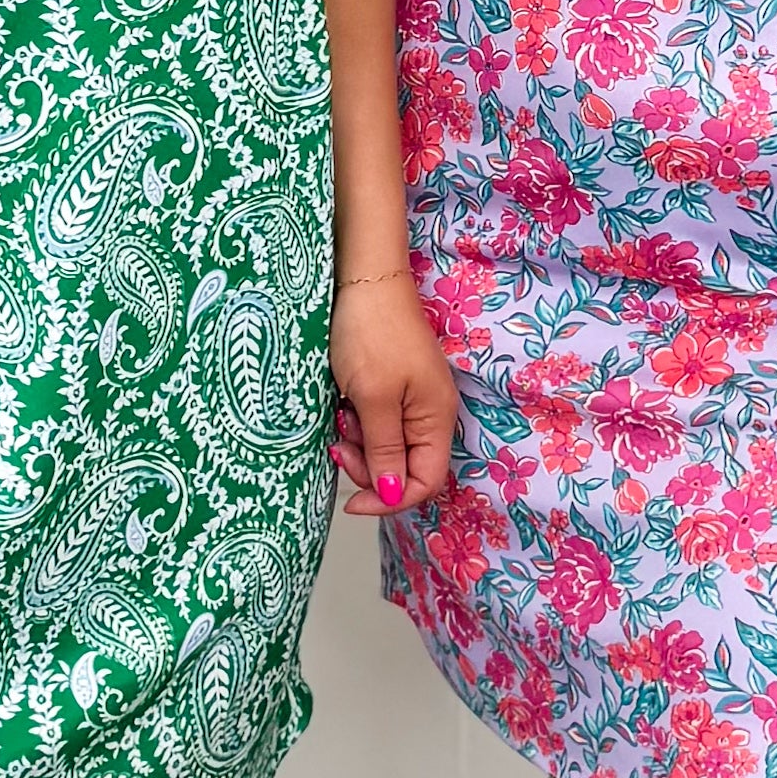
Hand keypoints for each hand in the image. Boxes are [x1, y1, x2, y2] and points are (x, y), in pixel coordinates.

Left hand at [330, 267, 459, 518]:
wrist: (365, 277)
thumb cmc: (371, 332)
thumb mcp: (373, 398)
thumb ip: (384, 450)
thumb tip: (394, 494)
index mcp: (437, 418)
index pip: (426, 482)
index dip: (391, 499)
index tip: (352, 499)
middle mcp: (431, 412)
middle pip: (405, 467)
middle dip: (369, 467)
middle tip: (340, 444)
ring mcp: (413, 398)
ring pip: (387, 446)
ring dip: (360, 442)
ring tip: (342, 414)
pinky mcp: (395, 385)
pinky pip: (379, 423)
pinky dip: (359, 422)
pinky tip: (343, 404)